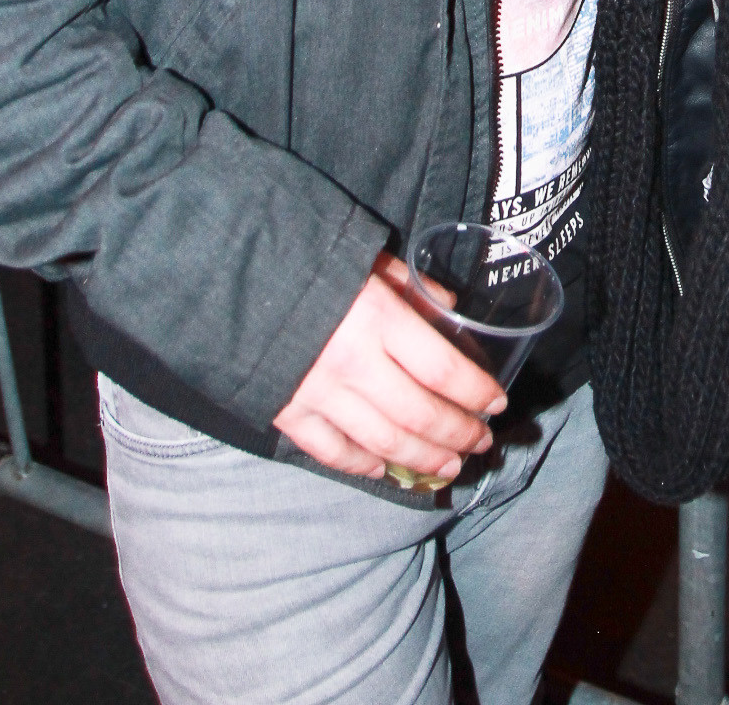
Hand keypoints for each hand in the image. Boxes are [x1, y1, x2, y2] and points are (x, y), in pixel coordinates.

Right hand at [273, 251, 506, 480]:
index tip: (497, 402)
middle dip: (458, 433)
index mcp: (378, 319)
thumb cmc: (309, 262)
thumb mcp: (369, 259)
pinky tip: (387, 470)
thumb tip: (448, 310)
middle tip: (481, 442)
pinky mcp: (289, 414)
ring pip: (385, 442)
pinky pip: (335, 452)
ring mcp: (320, 395)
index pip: (443, 370)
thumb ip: (411, 285)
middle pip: (421, 414)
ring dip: (423, 459)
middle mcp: (354, 364)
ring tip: (449, 466)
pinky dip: (365, 466)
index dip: (476, 392)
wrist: (231, 279)